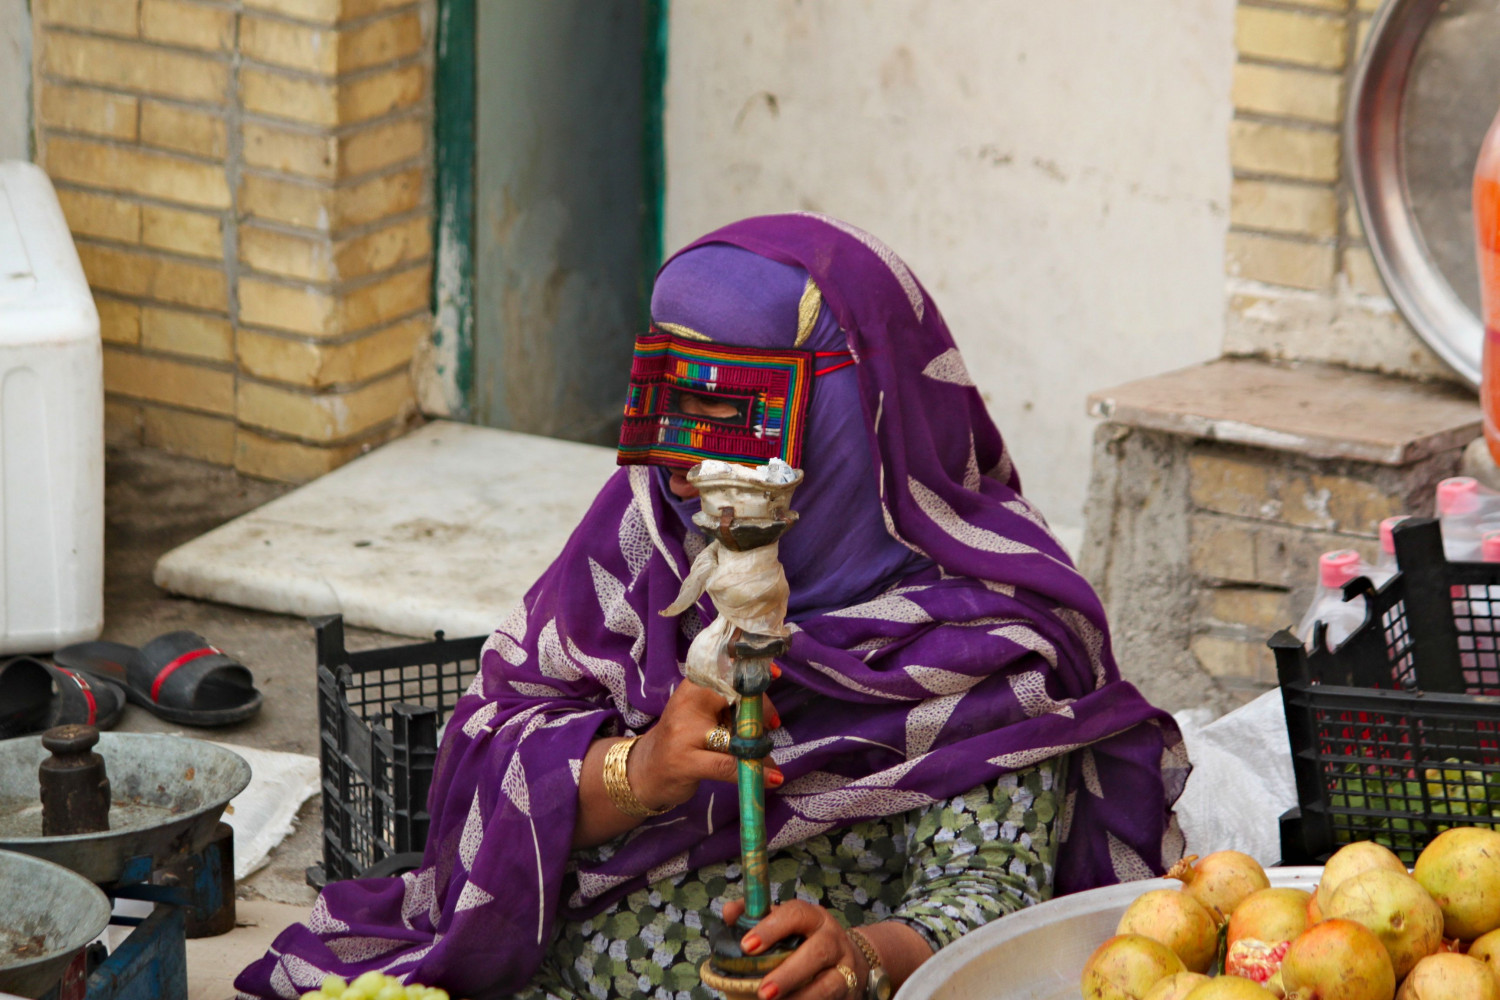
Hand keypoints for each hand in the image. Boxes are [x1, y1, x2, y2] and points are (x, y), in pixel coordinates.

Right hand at [627, 678, 782, 811]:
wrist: (645, 771)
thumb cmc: (683, 740)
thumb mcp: (702, 714)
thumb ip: (730, 707)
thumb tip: (772, 712)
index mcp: (692, 687)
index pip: (725, 672)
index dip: (750, 672)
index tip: (775, 673)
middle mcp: (686, 704)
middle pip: (734, 698)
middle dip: (760, 710)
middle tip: (773, 724)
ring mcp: (683, 734)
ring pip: (735, 737)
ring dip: (760, 748)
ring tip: (769, 758)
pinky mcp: (685, 762)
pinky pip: (728, 765)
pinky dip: (754, 772)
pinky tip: (773, 778)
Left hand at [723, 899, 865, 999]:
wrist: (851, 961)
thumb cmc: (806, 941)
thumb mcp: (785, 924)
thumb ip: (755, 915)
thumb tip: (729, 912)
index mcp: (813, 917)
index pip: (795, 914)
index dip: (771, 928)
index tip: (746, 946)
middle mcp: (832, 938)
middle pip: (817, 951)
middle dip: (788, 973)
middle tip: (762, 991)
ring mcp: (845, 966)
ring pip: (828, 983)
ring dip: (801, 996)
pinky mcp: (849, 990)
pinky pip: (831, 998)